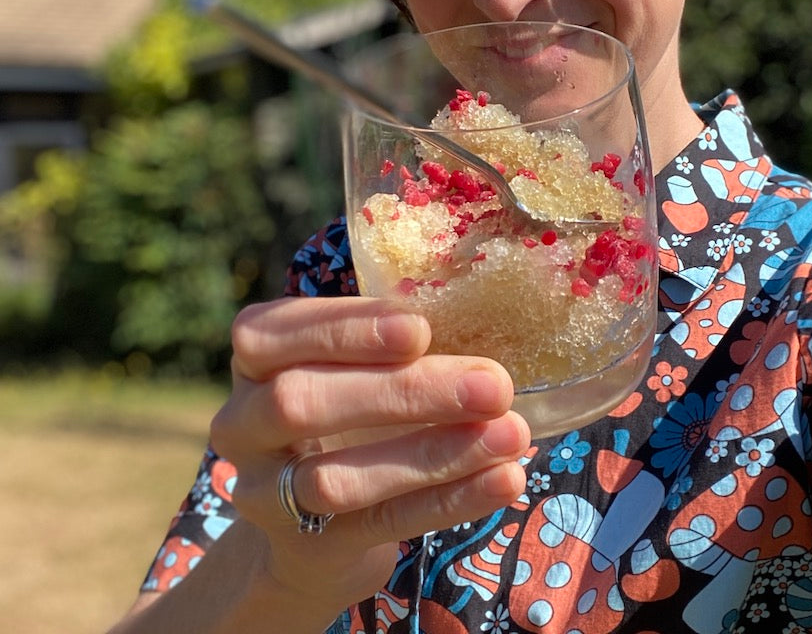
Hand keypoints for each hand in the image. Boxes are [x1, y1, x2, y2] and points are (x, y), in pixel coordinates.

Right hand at [209, 294, 530, 609]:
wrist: (312, 523)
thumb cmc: (350, 409)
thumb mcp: (355, 366)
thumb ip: (396, 344)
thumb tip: (484, 322)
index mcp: (256, 358)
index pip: (274, 334)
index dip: (346, 329)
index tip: (419, 328)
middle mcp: (243, 423)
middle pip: (303, 403)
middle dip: (403, 392)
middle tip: (491, 385)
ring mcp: (265, 493)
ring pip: (338, 476)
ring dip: (436, 454)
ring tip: (510, 434)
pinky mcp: (307, 547)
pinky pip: (381, 522)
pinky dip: (449, 500)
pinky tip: (503, 478)